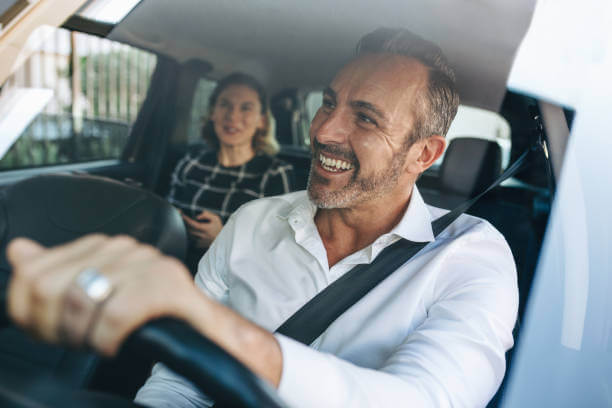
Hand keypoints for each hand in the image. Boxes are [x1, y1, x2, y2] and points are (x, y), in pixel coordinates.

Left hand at [6, 235, 203, 355]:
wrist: (202, 328)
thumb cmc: (151, 314)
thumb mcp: (94, 296)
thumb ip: (55, 274)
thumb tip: (19, 251)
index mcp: (101, 246)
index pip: (34, 274)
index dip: (33, 314)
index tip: (54, 332)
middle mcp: (122, 247)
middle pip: (49, 287)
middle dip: (55, 327)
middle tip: (78, 341)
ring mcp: (145, 262)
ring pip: (79, 301)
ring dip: (84, 336)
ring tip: (100, 342)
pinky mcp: (164, 284)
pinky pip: (113, 316)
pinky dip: (108, 341)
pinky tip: (117, 343)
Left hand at [181, 210, 222, 248]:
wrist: (222, 240)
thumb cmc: (218, 228)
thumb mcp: (216, 219)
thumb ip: (207, 215)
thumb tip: (197, 216)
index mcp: (206, 229)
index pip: (193, 224)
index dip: (186, 219)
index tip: (181, 214)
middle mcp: (202, 236)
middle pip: (189, 229)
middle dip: (184, 223)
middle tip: (181, 217)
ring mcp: (200, 241)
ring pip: (189, 234)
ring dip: (187, 228)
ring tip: (187, 223)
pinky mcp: (198, 245)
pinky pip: (190, 239)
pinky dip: (189, 234)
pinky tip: (191, 230)